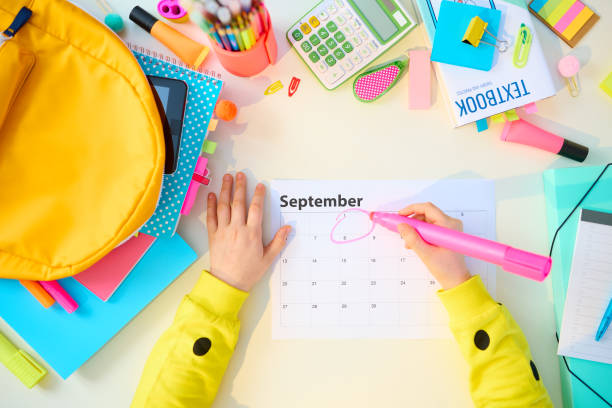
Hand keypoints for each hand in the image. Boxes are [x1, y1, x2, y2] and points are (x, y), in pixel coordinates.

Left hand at [207, 173, 290, 291]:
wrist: (228, 282)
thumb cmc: (249, 271)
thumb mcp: (268, 258)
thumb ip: (278, 241)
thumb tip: (288, 228)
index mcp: (252, 234)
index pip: (256, 209)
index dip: (258, 195)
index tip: (260, 186)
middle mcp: (237, 229)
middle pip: (238, 203)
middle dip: (240, 187)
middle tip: (241, 175)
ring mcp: (223, 231)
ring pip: (223, 206)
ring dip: (225, 190)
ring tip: (227, 178)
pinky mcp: (213, 235)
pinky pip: (211, 217)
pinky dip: (211, 205)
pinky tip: (212, 195)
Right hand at [397, 202, 470, 289]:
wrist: (456, 280)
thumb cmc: (446, 269)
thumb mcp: (425, 254)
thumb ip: (412, 239)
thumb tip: (401, 226)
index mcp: (448, 226)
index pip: (427, 208)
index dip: (411, 209)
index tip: (400, 215)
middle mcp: (451, 223)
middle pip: (426, 214)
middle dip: (412, 222)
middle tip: (402, 230)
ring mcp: (449, 228)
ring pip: (427, 221)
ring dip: (415, 229)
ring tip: (409, 242)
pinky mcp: (446, 233)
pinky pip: (430, 227)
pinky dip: (421, 233)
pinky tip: (416, 243)